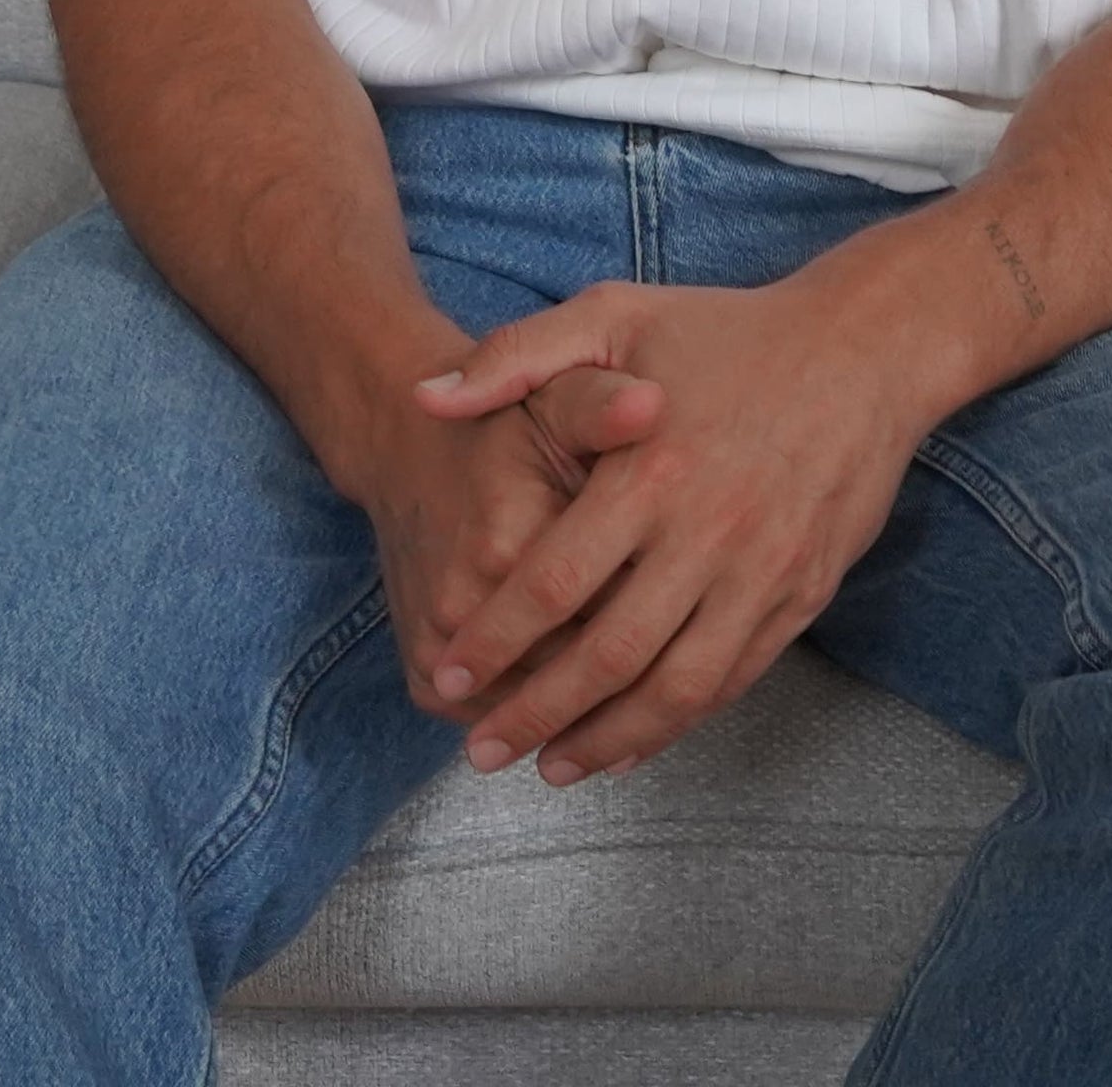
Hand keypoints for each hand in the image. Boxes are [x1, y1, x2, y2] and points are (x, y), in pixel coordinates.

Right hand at [328, 359, 664, 719]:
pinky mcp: (428, 683)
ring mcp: (440, 657)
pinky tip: (602, 688)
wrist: (406, 451)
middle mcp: (463, 611)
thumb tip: (650, 403)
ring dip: (607, 705)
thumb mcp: (556, 396)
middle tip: (691, 634)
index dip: (672, 602)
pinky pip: (515, 716)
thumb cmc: (503, 427)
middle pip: (590, 671)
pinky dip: (559, 716)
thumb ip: (603, 404)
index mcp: (505, 544)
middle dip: (648, 663)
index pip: (621, 609)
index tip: (705, 585)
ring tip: (655, 663)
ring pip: (556, 709)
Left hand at [409, 276, 948, 781]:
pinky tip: (632, 742)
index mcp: (650, 470)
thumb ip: (516, 356)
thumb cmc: (727, 332)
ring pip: (675, 687)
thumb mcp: (615, 316)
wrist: (864, 351)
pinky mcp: (801, 597)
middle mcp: (707, 533)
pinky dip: (678, 723)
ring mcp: (761, 573)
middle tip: (482, 751)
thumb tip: (426, 397)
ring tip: (552, 767)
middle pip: (608, 654)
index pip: (554, 582)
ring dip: (608, 739)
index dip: (495, 640)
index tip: (448, 675)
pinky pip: (731, 679)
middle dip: (537, 713)